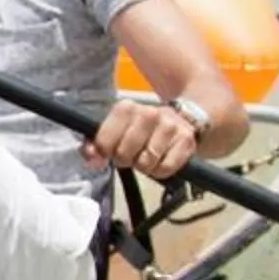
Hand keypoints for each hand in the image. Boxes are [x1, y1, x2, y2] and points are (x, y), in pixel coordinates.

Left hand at [84, 99, 199, 180]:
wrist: (180, 121)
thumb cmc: (141, 130)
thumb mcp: (116, 131)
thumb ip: (95, 145)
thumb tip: (93, 158)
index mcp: (126, 108)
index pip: (104, 141)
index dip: (105, 152)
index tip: (111, 152)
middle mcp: (149, 113)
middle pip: (124, 153)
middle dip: (125, 160)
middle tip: (131, 155)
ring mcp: (169, 126)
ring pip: (146, 162)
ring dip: (144, 167)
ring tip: (146, 157)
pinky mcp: (185, 140)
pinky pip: (165, 168)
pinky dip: (160, 171)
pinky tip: (161, 161)